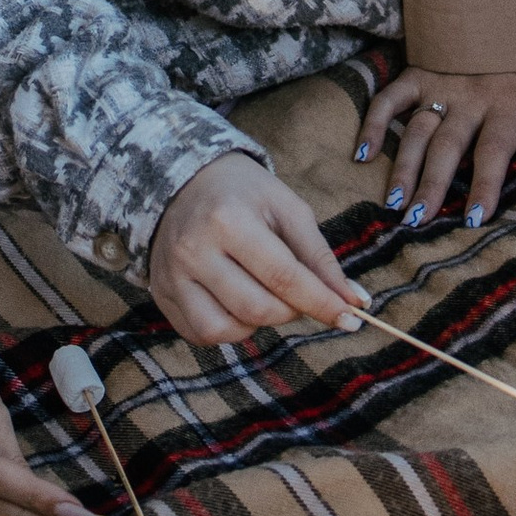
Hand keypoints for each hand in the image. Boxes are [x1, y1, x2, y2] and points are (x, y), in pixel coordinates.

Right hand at [147, 152, 365, 348]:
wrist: (181, 181)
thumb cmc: (243, 193)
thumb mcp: (287, 208)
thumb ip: (320, 257)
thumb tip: (354, 302)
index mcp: (228, 219)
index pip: (284, 277)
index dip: (322, 303)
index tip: (351, 319)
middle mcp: (194, 250)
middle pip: (257, 308)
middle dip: (291, 310)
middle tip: (297, 292)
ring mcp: (172, 275)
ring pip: (225, 330)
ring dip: (258, 323)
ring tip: (262, 294)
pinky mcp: (161, 294)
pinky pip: (200, 334)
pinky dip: (229, 329)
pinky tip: (236, 303)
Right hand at [359, 61, 515, 224]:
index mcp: (509, 102)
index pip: (494, 151)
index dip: (484, 184)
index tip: (474, 218)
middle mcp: (471, 97)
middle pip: (447, 148)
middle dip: (432, 186)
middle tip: (418, 222)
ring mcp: (441, 83)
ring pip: (416, 131)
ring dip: (403, 167)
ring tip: (395, 203)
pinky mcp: (421, 71)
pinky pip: (390, 98)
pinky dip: (374, 123)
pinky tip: (363, 154)